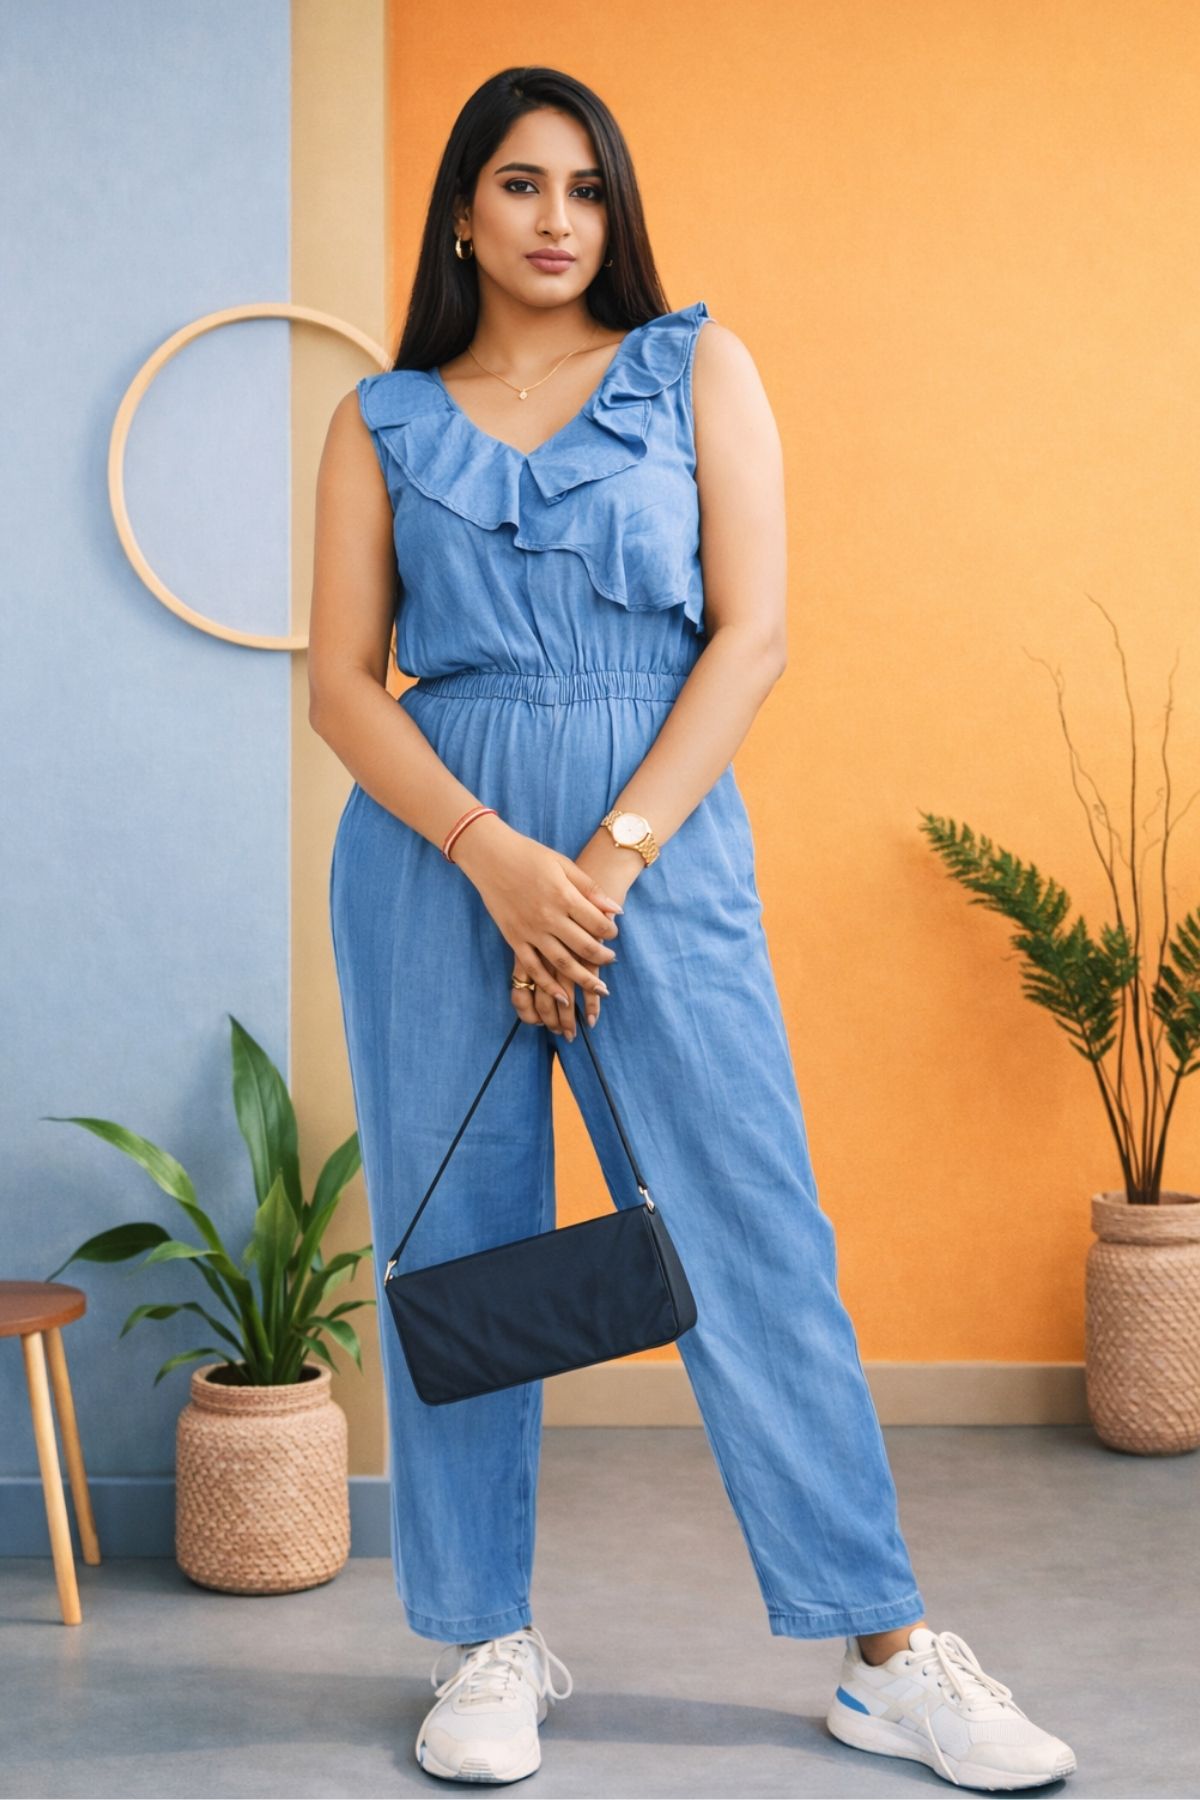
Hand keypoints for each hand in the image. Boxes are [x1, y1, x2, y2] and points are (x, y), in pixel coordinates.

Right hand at [451, 816, 624, 1038]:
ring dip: (583, 978)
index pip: (597, 923)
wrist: (489, 856)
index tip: (613, 933)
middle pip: (584, 946)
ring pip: (562, 963)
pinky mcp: (513, 939)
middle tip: (612, 960)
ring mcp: (529, 931)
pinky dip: (548, 985)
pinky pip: (533, 968)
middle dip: (602, 957)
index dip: (610, 932)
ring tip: (599, 988)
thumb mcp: (564, 864)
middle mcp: (548, 917)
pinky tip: (562, 996)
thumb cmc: (529, 855)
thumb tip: (616, 911)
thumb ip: (590, 889)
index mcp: (563, 896)